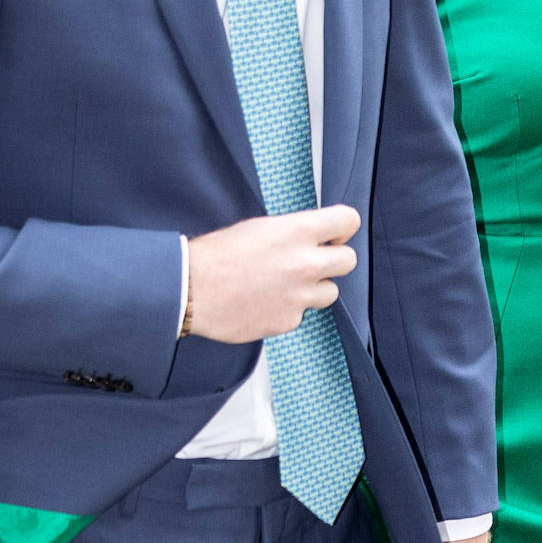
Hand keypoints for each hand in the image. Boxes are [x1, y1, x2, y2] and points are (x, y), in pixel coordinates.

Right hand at [187, 205, 359, 341]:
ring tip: (286, 283)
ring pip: (331, 292)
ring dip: (314, 288)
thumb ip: (294, 232)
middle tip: (314, 260)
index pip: (349, 221)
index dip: (342, 227)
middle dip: (333, 259)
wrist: (192, 289)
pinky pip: (302, 314)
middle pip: (349, 260)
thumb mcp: (261, 226)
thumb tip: (313, 237)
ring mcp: (299, 296)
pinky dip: (290, 308)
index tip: (335, 233)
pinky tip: (267, 301)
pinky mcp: (288, 321)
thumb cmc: (218, 255)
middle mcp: (306, 263)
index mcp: (299, 231)